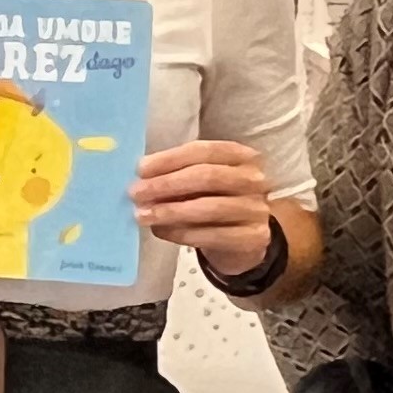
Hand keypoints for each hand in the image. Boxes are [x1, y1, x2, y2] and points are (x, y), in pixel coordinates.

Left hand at [132, 140, 279, 274]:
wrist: (245, 241)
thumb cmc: (215, 201)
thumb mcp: (200, 183)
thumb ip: (176, 175)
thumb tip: (141, 179)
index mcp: (240, 155)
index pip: (203, 151)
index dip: (169, 159)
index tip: (140, 169)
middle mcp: (253, 179)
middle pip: (207, 177)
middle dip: (166, 184)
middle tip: (136, 193)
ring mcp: (256, 209)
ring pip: (209, 207)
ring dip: (170, 211)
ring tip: (143, 215)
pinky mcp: (253, 237)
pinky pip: (212, 235)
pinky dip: (181, 233)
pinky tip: (161, 230)